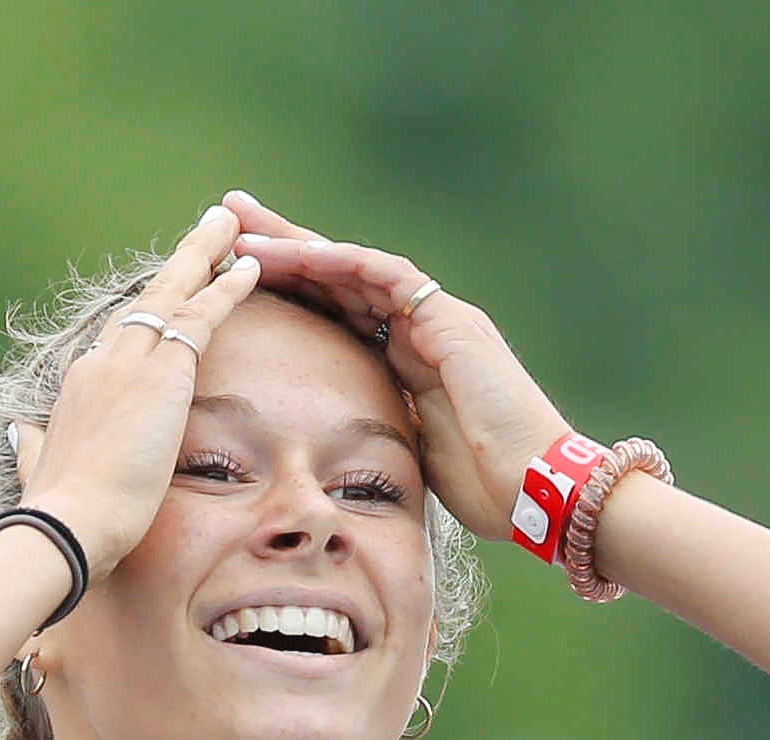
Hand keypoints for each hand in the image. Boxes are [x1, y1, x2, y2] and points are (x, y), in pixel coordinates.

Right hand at [6, 203, 268, 574]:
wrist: (67, 523)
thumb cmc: (59, 512)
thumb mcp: (40, 468)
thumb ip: (31, 446)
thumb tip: (19, 434)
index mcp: (81, 383)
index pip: (125, 334)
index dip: (151, 310)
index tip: (171, 287)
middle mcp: (102, 360)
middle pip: (148, 298)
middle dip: (182, 262)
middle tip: (211, 228)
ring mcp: (130, 361)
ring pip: (174, 292)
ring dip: (206, 256)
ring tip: (231, 226)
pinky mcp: (161, 374)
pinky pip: (200, 317)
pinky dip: (226, 290)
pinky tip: (249, 269)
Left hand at [218, 188, 579, 541]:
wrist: (540, 491)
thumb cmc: (489, 488)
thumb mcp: (415, 454)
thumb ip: (384, 430)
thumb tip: (339, 443)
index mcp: (410, 361)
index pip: (340, 311)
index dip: (292, 290)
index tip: (239, 276)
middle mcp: (422, 329)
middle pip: (340, 277)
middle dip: (283, 249)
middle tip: (229, 219)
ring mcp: (438, 319)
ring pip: (354, 266)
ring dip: (297, 246)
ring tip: (243, 226)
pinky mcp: (449, 320)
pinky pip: (384, 276)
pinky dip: (339, 262)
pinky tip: (296, 253)